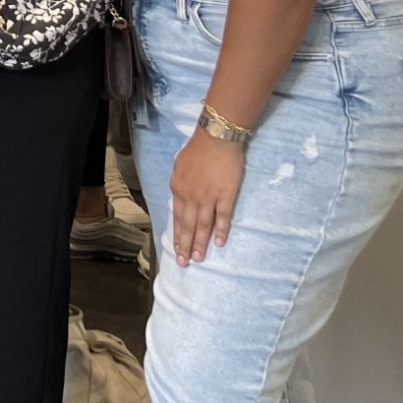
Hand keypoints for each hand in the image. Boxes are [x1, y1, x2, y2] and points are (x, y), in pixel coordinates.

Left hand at [169, 128, 245, 266]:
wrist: (216, 139)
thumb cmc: (197, 151)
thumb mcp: (179, 168)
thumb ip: (180, 186)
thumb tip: (181, 199)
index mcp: (178, 189)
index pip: (177, 217)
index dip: (177, 234)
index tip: (176, 249)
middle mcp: (191, 196)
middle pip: (188, 224)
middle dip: (185, 244)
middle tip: (184, 262)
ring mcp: (208, 197)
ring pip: (203, 224)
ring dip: (200, 242)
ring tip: (198, 258)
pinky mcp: (226, 195)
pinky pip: (223, 216)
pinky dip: (221, 230)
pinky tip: (219, 243)